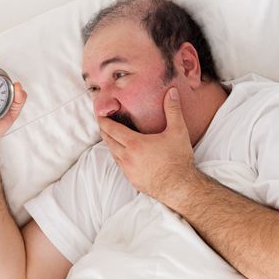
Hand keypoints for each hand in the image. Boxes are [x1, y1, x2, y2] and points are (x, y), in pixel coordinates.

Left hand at [98, 87, 194, 201]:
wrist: (179, 187)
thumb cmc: (178, 159)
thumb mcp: (178, 131)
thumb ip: (173, 110)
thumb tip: (171, 91)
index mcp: (134, 144)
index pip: (112, 129)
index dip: (103, 120)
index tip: (99, 113)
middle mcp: (127, 157)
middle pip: (108, 141)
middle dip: (104, 130)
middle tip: (102, 122)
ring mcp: (128, 170)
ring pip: (113, 154)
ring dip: (110, 144)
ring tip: (110, 136)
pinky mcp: (132, 180)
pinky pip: (120, 165)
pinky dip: (118, 156)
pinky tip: (122, 154)